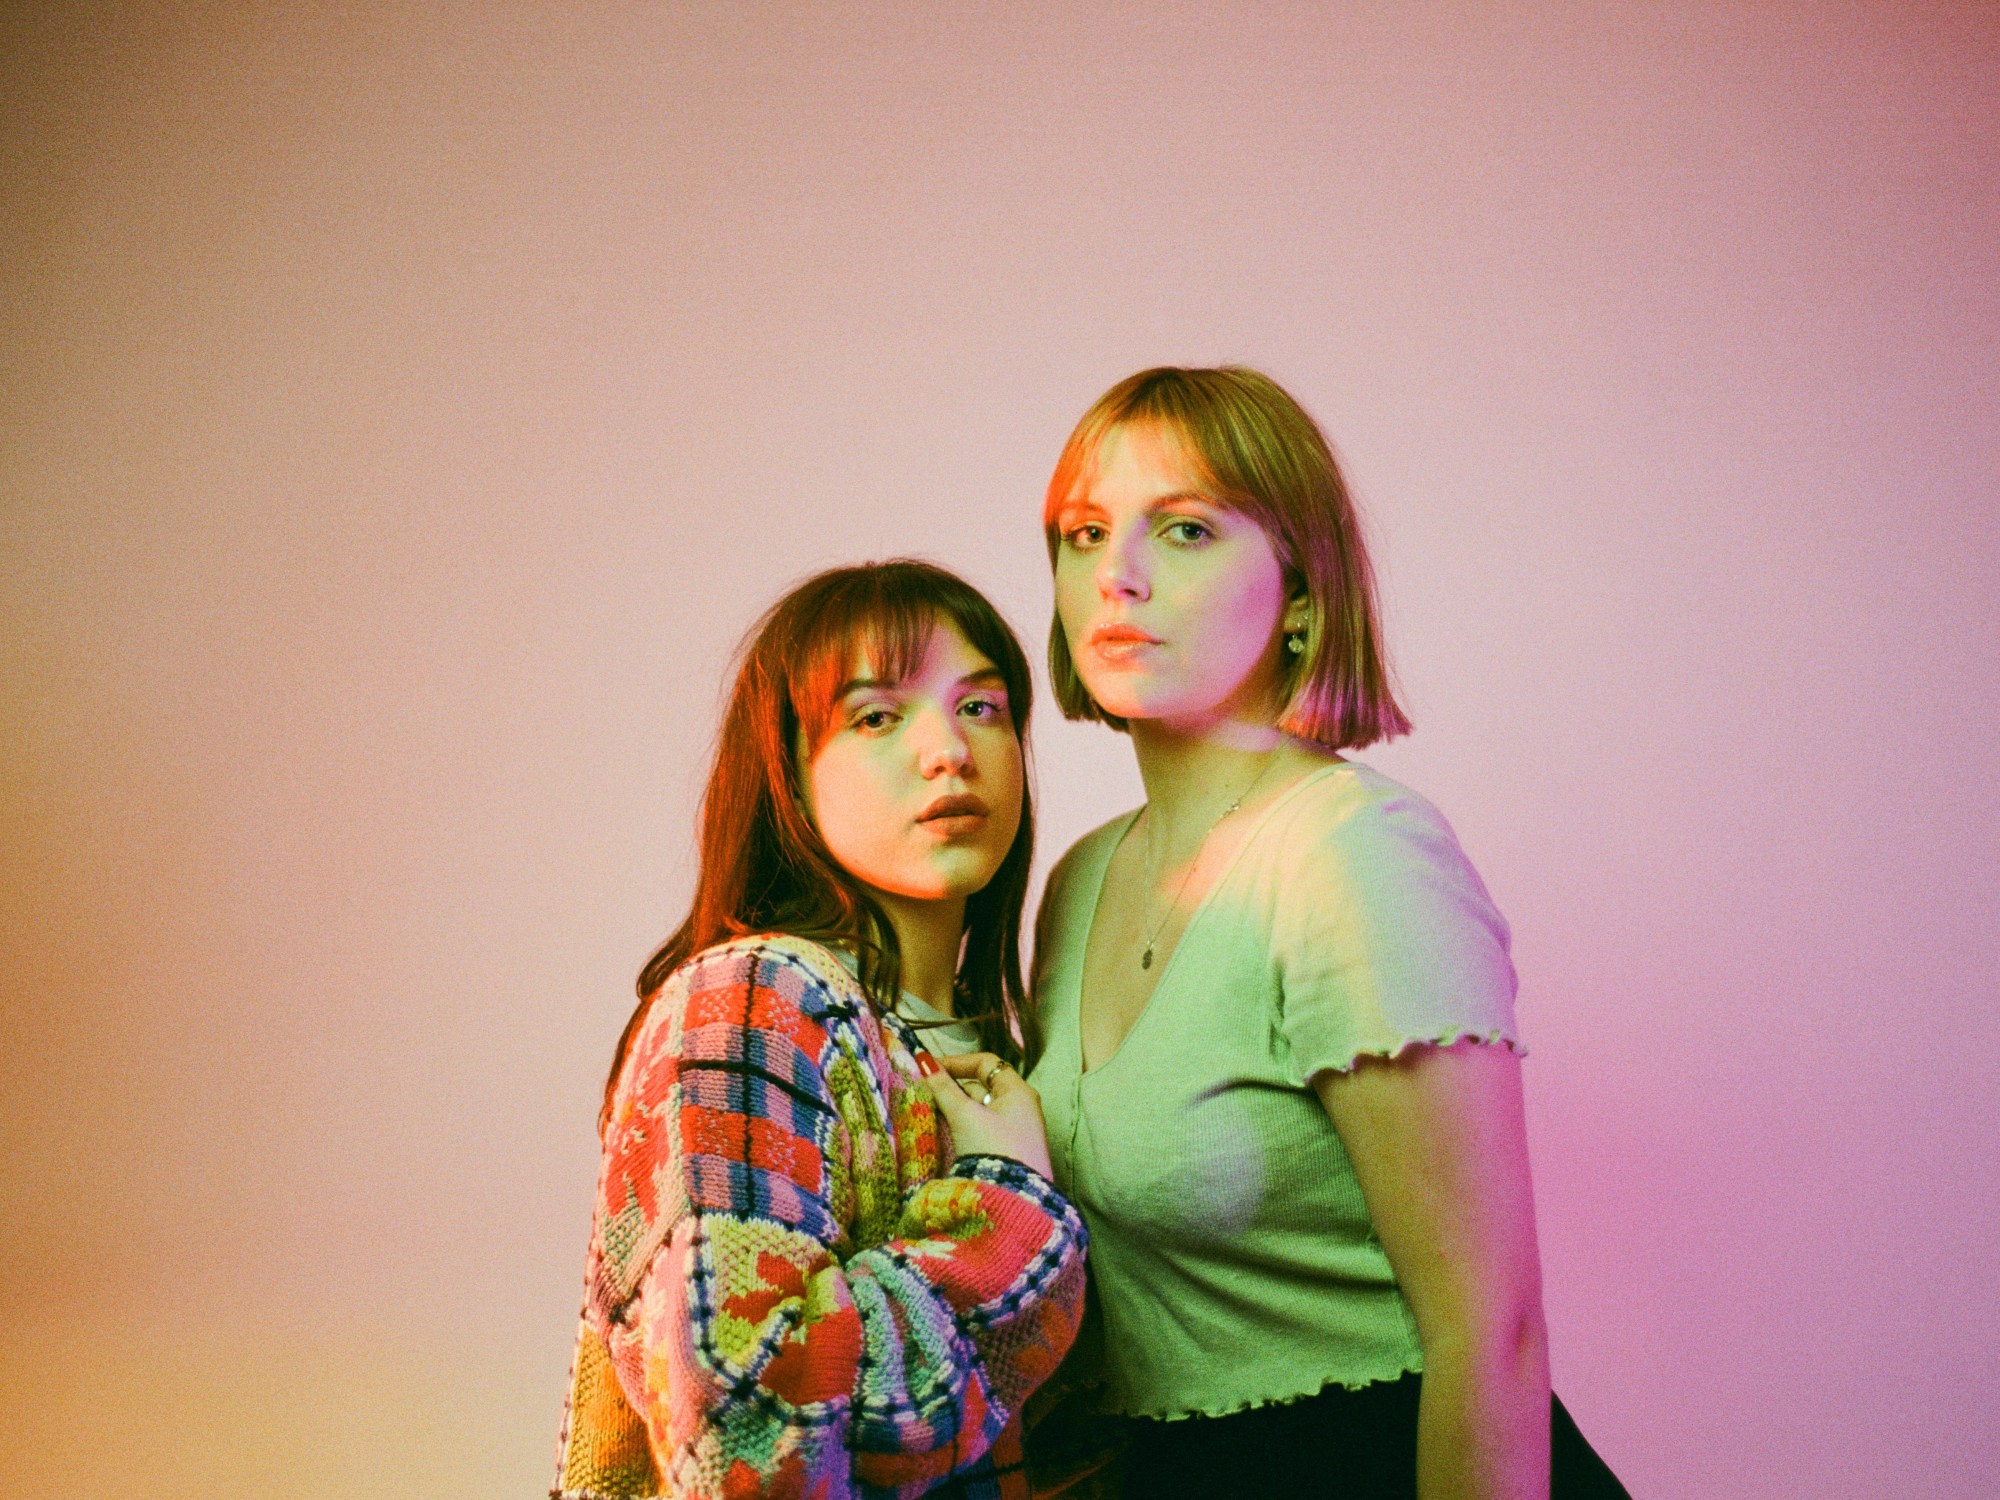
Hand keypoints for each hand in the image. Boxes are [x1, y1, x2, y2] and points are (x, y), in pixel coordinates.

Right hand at [922, 1052, 1053, 1179]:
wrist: (1014, 1201)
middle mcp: (1021, 1107)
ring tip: (929, 1112)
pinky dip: (963, 1126)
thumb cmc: (993, 1150)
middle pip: (981, 1086)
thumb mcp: (964, 1116)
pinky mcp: (1008, 1152)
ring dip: (955, 1108)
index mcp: (1018, 1092)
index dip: (957, 1062)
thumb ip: (943, 1088)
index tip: (929, 1069)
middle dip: (952, 1088)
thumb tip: (924, 1061)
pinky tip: (944, 1132)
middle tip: (924, 1092)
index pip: (986, 1063)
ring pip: (980, 1110)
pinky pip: (982, 1129)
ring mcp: (1015, 1131)